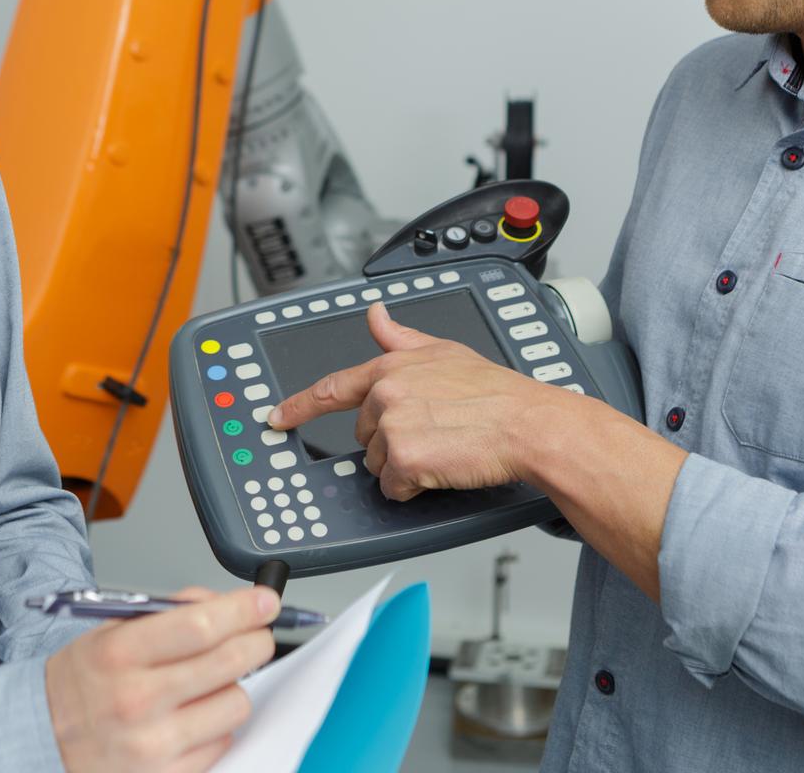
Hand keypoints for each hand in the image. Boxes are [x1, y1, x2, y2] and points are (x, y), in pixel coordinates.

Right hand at [45, 585, 277, 771]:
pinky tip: (193, 716)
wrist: (45, 736)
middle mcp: (136, 700)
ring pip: (236, 703)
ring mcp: (153, 744)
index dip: (243, 610)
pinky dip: (218, 725)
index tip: (265, 602)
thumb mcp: (111, 629)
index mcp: (119, 654)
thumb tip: (226, 604)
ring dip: (233, 687)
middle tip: (258, 635)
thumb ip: (169, 610)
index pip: (200, 625)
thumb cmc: (83, 680)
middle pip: (228, 662)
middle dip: (256, 641)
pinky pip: (224, 741)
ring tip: (208, 683)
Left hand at [267, 301, 576, 499]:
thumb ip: (401, 338)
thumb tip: (376, 316)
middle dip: (391, 441)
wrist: (527, 424)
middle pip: (363, 436)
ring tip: (442, 448)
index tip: (276, 417)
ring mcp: (393, 426)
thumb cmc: (496, 393)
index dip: (298, 405)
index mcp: (391, 366)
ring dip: (404, 465)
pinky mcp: (404, 459)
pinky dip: (414, 487)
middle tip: (433, 433)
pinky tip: (442, 467)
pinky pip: (394, 488)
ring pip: (376, 464)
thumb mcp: (445, 351)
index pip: (332, 387)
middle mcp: (386, 393)